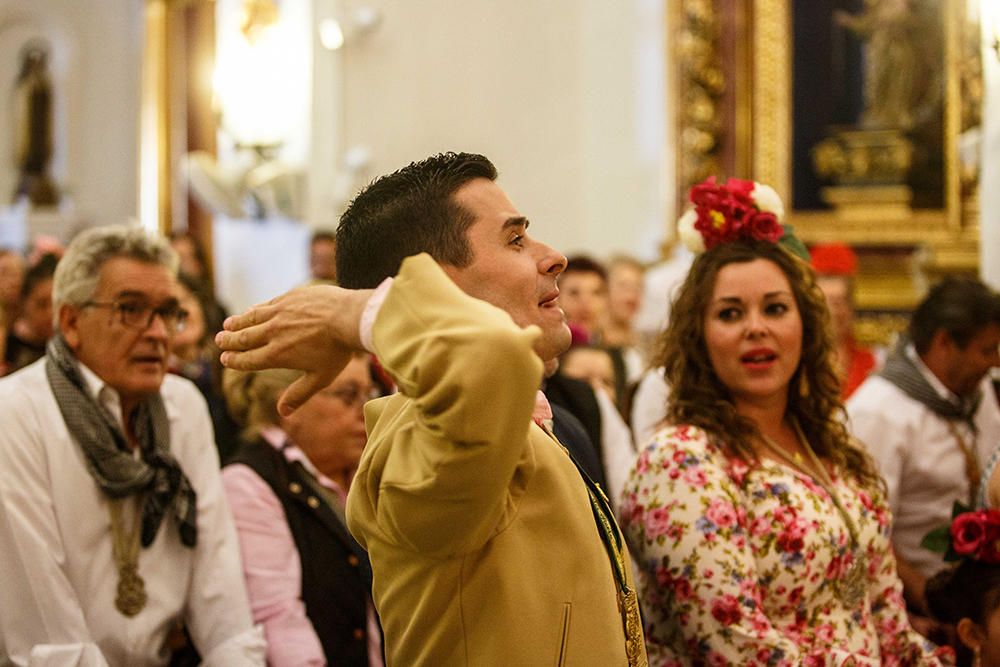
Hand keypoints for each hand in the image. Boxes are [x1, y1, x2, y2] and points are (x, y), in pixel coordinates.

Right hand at [215, 284, 372, 414]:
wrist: (350, 318)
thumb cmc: (338, 351)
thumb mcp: (319, 379)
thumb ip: (298, 394)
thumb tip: (283, 413)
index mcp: (277, 355)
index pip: (248, 359)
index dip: (234, 361)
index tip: (225, 360)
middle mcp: (273, 333)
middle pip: (244, 338)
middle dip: (229, 341)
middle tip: (219, 342)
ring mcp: (279, 313)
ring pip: (251, 319)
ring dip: (236, 323)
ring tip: (227, 325)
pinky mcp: (288, 298)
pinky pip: (265, 305)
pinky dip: (254, 310)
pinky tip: (250, 311)